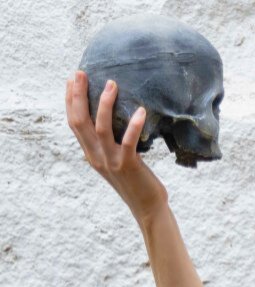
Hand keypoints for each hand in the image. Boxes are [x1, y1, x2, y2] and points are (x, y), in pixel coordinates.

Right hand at [65, 70, 168, 222]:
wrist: (148, 208)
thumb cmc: (137, 182)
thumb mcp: (117, 161)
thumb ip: (111, 145)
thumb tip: (117, 121)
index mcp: (91, 154)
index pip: (74, 124)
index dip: (70, 102)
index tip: (70, 81)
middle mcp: (96, 156)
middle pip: (80, 121)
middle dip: (78, 95)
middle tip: (81, 73)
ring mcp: (111, 161)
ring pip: (101, 128)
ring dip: (104, 104)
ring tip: (111, 84)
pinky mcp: (128, 165)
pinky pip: (128, 141)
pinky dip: (133, 125)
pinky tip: (140, 111)